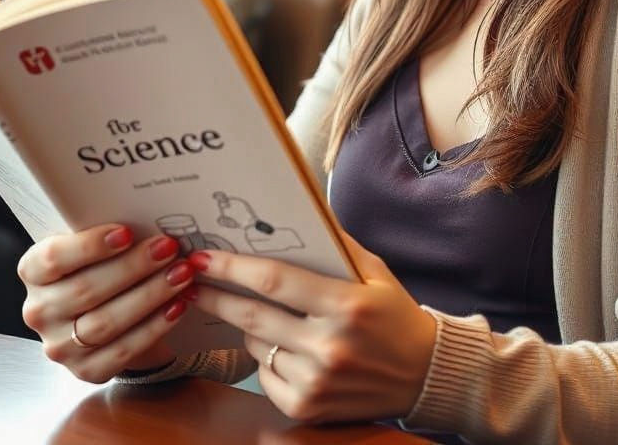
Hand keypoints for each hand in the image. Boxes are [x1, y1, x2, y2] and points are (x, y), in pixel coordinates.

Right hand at [18, 224, 195, 382]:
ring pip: (106, 322)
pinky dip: (154, 327)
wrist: (108, 310)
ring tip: (181, 274)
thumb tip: (148, 216)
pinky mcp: (85, 370)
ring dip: (150, 295)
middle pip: (87, 290)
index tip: (127, 232)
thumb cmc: (101, 265)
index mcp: (33, 271)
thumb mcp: (95, 245)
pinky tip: (176, 306)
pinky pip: (122, 351)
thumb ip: (109, 234)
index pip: (54, 259)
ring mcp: (59, 345)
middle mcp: (39, 311)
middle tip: (169, 249)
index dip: (89, 246)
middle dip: (134, 267)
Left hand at [187, 232, 436, 422]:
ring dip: (247, 325)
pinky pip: (264, 377)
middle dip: (216, 295)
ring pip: (256, 346)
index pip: (275, 281)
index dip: (233, 267)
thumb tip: (302, 209)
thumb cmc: (395, 315)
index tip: (203, 256)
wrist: (424, 374)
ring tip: (255, 310)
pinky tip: (282, 346)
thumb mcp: (375, 271)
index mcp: (346, 304)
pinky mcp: (308, 408)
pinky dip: (264, 358)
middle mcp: (329, 345)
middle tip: (192, 279)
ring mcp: (317, 381)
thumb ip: (337, 244)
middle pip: (253, 316)